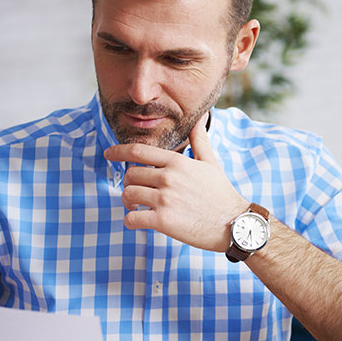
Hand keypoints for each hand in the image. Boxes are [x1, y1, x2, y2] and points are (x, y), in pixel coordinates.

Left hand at [103, 116, 247, 251]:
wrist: (234, 223)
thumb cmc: (221, 194)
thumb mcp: (211, 163)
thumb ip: (199, 139)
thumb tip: (201, 116)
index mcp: (177, 162)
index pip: (138, 151)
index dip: (118, 151)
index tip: (108, 154)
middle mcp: (168, 178)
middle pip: (131, 174)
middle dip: (129, 183)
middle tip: (135, 193)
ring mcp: (165, 199)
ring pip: (128, 195)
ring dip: (128, 203)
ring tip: (136, 207)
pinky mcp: (163, 221)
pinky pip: (132, 218)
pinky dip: (131, 220)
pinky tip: (139, 221)